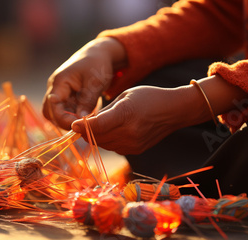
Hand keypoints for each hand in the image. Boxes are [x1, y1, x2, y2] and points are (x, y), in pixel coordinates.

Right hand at [42, 37, 126, 129]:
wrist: (98, 55)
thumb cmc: (97, 64)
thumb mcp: (96, 82)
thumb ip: (88, 100)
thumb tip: (81, 120)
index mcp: (59, 82)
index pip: (53, 106)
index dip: (63, 118)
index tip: (80, 124)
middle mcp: (55, 88)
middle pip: (50, 113)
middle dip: (64, 122)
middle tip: (83, 126)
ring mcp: (59, 93)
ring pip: (57, 114)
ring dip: (69, 120)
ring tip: (86, 120)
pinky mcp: (66, 98)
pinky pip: (66, 112)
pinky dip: (74, 116)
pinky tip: (86, 116)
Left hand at [71, 85, 204, 154]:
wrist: (174, 110)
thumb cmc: (148, 97)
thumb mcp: (124, 97)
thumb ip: (105, 111)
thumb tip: (86, 123)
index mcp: (125, 114)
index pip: (97, 126)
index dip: (82, 126)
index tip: (73, 124)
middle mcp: (129, 133)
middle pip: (97, 138)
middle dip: (86, 132)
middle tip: (82, 124)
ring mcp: (133, 144)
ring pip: (103, 145)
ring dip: (96, 137)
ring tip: (98, 125)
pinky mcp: (136, 150)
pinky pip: (114, 148)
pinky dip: (108, 141)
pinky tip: (113, 131)